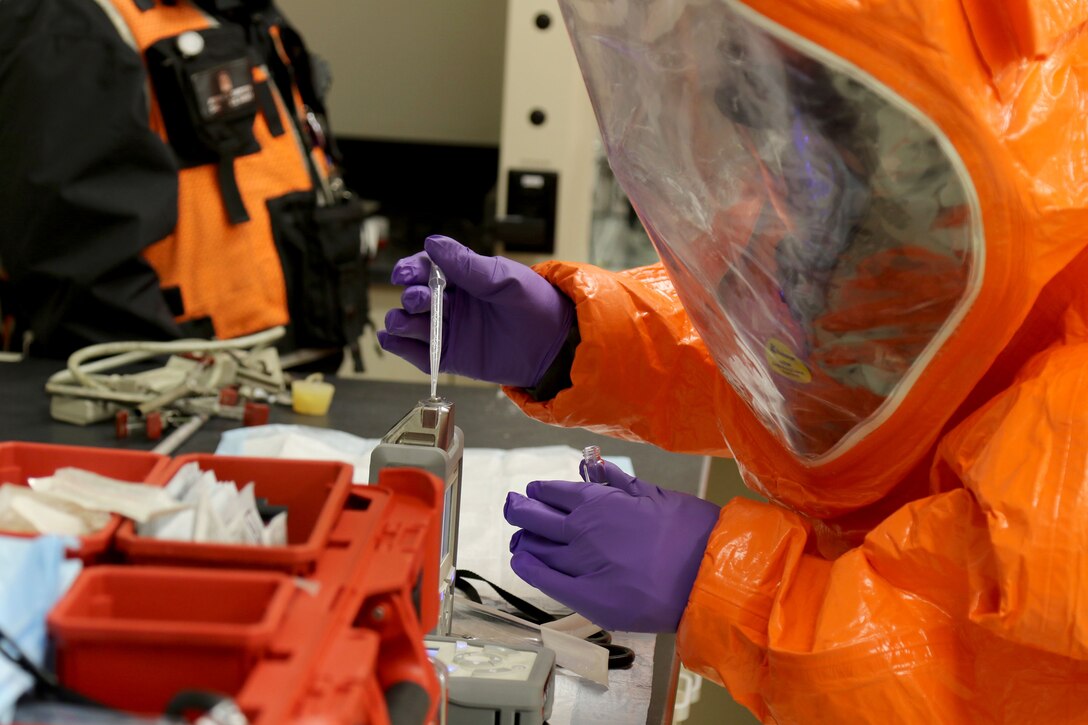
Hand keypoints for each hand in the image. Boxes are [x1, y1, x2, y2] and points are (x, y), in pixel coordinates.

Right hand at [377, 235, 574, 387]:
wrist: (555, 344)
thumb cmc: (536, 304)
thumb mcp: (504, 278)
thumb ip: (467, 264)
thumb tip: (432, 243)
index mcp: (464, 278)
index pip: (428, 269)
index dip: (412, 269)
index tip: (404, 274)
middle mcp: (452, 303)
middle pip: (417, 296)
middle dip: (411, 296)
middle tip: (418, 300)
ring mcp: (450, 331)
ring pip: (413, 324)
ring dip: (400, 321)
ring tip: (401, 322)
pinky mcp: (451, 358)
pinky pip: (421, 354)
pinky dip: (402, 347)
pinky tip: (390, 340)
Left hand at [504, 460, 720, 631]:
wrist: (707, 575)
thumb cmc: (689, 532)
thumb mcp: (655, 494)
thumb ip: (620, 483)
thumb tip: (598, 467)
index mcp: (598, 501)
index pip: (554, 492)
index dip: (540, 491)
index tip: (533, 492)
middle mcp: (581, 529)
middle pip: (534, 516)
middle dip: (519, 509)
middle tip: (512, 505)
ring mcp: (580, 564)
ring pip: (536, 547)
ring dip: (523, 538)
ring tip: (518, 536)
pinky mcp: (586, 596)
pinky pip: (545, 580)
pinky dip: (528, 567)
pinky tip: (520, 560)